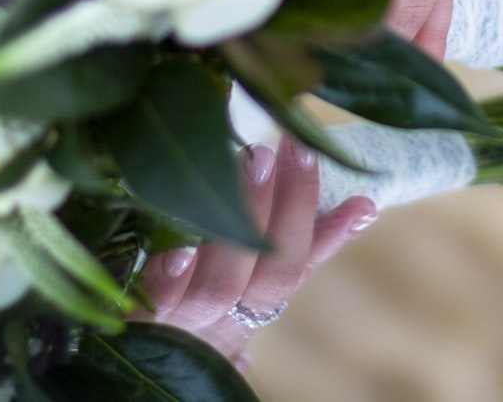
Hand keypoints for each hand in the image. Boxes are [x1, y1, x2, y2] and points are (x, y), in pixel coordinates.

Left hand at [135, 137, 375, 365]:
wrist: (145, 350)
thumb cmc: (208, 298)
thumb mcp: (256, 278)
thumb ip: (309, 243)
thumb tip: (365, 204)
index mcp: (253, 304)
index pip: (292, 264)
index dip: (309, 216)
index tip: (314, 157)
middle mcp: (222, 316)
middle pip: (260, 274)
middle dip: (269, 213)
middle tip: (268, 152)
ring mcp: (179, 318)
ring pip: (217, 288)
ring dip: (231, 232)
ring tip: (236, 170)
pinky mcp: (136, 313)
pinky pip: (156, 300)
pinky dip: (170, 276)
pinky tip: (176, 246)